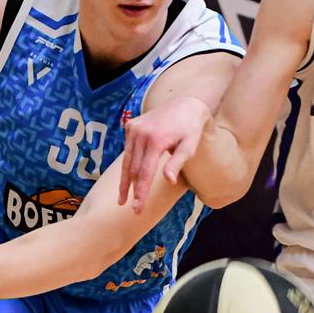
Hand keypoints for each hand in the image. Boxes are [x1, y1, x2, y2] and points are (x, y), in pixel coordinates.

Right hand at [118, 95, 211, 212]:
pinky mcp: (131, 125)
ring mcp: (133, 128)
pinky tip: (127, 178)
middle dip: (132, 190)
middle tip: (133, 208)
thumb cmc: (191, 128)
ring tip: (122, 198)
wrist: (186, 103)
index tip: (137, 208)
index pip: (144, 172)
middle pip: (133, 168)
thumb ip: (178, 162)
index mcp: (156, 139)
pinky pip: (128, 150)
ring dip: (125, 180)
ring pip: (126, 160)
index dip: (140, 192)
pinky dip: (127, 164)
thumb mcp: (190, 146)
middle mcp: (141, 133)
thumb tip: (168, 180)